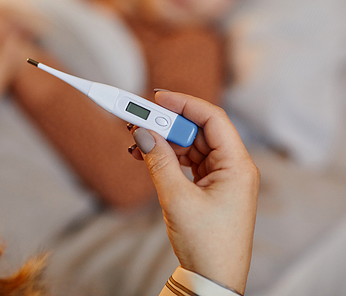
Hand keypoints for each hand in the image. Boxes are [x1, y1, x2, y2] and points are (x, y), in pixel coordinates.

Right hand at [130, 92, 258, 294]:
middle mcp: (232, 167)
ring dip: (165, 142)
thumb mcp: (177, 198)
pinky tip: (147, 156)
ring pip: (191, 146)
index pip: (212, 119)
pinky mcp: (210, 188)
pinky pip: (188, 163)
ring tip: (137, 141)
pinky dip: (168, 158)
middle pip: (199, 131)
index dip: (184, 104)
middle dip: (168, 124)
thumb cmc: (206, 243)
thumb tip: (142, 133)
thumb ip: (159, 161)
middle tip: (139, 120)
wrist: (213, 278)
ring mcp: (221, 178)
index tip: (157, 98)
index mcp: (237, 165)